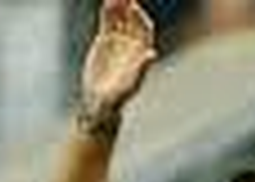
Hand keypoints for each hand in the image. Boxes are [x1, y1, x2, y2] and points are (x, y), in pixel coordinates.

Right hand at [81, 0, 157, 119]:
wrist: (101, 99)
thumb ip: (142, 68)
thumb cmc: (119, 96)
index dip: (140, 17)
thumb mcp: (131, 82)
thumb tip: (152, 54)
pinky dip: (107, 12)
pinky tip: (105, 2)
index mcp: (142, 51)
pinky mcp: (106, 40)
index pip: (145, 29)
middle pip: (133, 19)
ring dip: (118, 6)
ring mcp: (119, 40)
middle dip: (129, 6)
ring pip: (120, 18)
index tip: (134, 7)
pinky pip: (108, 21)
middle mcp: (132, 43)